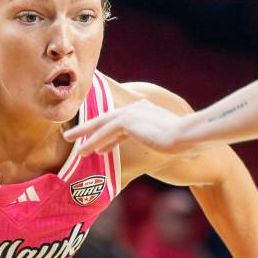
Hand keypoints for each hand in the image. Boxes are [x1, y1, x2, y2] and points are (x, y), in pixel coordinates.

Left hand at [65, 100, 196, 158]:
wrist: (186, 135)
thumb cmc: (182, 140)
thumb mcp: (166, 136)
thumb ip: (158, 136)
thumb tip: (163, 143)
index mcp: (144, 109)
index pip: (120, 121)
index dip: (106, 133)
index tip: (97, 144)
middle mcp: (136, 107)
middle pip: (105, 118)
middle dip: (87, 128)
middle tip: (71, 135)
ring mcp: (131, 113)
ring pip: (101, 125)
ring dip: (84, 135)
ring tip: (70, 143)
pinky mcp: (127, 121)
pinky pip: (105, 132)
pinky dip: (92, 140)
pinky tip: (82, 149)